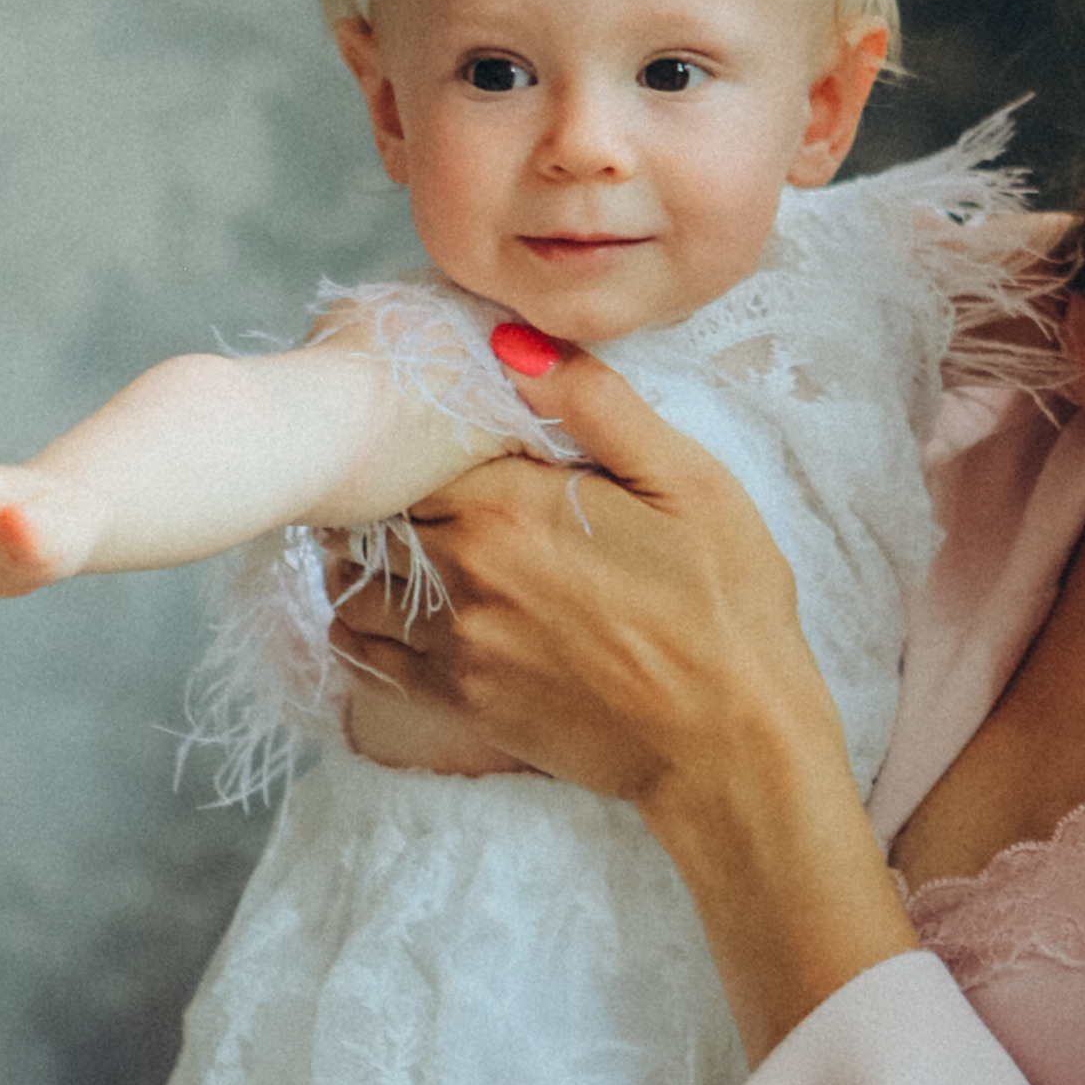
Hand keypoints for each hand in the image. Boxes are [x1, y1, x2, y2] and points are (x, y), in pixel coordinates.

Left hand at [328, 347, 837, 808]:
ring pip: (355, 584)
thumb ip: (596, 405)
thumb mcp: (688, 482)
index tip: (436, 436)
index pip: (413, 450)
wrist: (729, 744)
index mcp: (513, 506)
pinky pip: (366, 655)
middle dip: (385, 494)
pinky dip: (358, 626)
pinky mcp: (458, 703)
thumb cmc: (723, 606)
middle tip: (405, 484)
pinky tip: (384, 612)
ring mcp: (455, 643)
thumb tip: (510, 341)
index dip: (419, 439)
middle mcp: (465, 573)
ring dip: (364, 559)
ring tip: (396, 544)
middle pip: (377, 514)